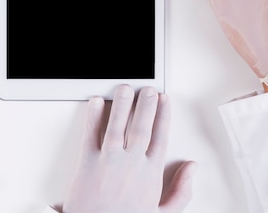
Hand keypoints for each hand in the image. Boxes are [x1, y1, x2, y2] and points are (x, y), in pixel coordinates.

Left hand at [62, 85, 195, 212]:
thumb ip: (181, 190)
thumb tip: (192, 168)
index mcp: (151, 174)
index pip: (161, 137)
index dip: (163, 116)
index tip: (164, 100)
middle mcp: (131, 164)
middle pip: (142, 127)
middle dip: (146, 105)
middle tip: (147, 89)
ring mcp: (109, 162)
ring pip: (117, 125)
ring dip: (121, 104)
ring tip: (124, 88)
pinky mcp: (87, 163)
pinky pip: (90, 134)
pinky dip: (93, 117)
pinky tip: (95, 103)